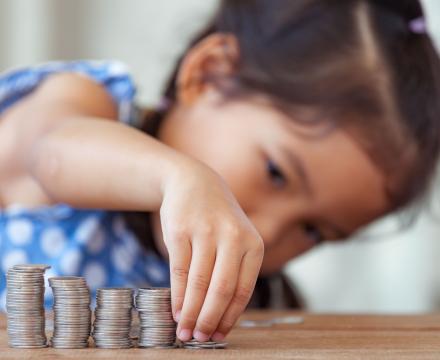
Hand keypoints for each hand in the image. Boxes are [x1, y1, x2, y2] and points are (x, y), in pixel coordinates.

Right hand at [160, 159, 263, 341]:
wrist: (193, 182)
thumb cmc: (217, 220)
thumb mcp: (237, 239)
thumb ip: (234, 271)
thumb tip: (222, 317)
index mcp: (254, 244)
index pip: (243, 290)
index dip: (230, 317)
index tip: (218, 335)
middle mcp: (233, 237)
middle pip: (222, 289)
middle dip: (209, 319)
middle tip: (199, 338)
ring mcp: (206, 231)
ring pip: (199, 282)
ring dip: (190, 312)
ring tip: (185, 330)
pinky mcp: (181, 229)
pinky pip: (179, 270)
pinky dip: (177, 295)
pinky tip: (176, 309)